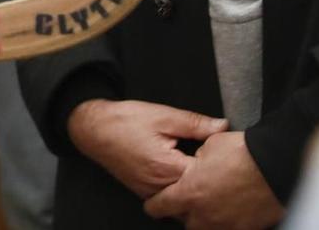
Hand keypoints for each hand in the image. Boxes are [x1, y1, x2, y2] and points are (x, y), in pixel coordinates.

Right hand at [67, 98, 226, 200]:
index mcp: (168, 167)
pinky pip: (168, 201)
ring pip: (183, 203)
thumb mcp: (163, 116)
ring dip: (194, 191)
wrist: (93, 129)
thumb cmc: (125, 120)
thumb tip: (223, 126)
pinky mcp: (144, 192)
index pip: (206, 177)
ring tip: (204, 176)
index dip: (219, 167)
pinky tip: (183, 178)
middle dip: (209, 183)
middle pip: (196, 194)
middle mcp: (160, 186)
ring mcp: (150, 192)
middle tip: (219, 169)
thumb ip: (195, 123)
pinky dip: (179, 192)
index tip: (226, 156)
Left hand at [143, 130, 282, 228]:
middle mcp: (205, 214)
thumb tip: (195, 161)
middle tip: (188, 200)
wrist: (275, 164)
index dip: (155, 203)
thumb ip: (195, 158)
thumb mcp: (208, 145)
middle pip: (183, 222)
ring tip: (209, 206)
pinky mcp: (246, 228)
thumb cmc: (242, 152)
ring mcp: (226, 224)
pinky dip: (226, 222)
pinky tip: (229, 211)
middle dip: (183, 212)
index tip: (155, 201)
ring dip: (204, 219)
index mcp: (189, 193)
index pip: (159, 207)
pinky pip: (229, 229)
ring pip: (206, 229)